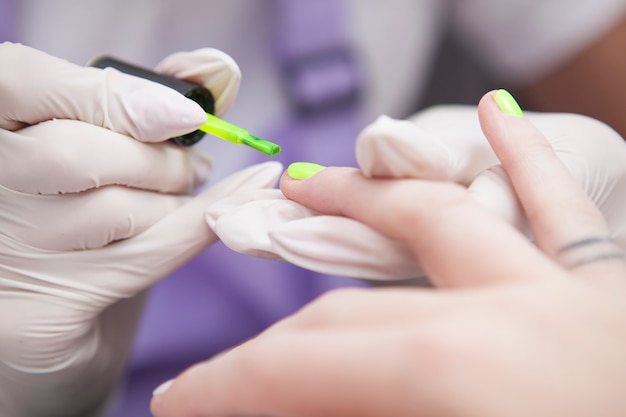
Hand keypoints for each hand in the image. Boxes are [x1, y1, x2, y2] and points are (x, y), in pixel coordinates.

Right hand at [0, 43, 281, 416]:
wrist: (62, 322)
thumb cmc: (83, 225)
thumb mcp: (102, 154)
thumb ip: (147, 107)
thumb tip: (215, 69)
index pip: (21, 81)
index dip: (108, 93)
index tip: (181, 114)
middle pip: (74, 153)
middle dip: (160, 160)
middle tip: (197, 167)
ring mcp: (4, 256)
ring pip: (113, 209)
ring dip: (175, 202)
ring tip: (186, 200)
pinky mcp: (37, 316)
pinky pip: (142, 257)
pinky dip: (200, 226)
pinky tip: (233, 208)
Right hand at [150, 91, 625, 416]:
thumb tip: (286, 405)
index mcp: (462, 379)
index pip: (301, 366)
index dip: (226, 387)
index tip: (183, 402)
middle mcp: (510, 314)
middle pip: (352, 313)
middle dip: (277, 343)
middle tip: (232, 366)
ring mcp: (570, 293)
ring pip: (440, 219)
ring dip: (367, 204)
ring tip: (315, 187)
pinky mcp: (613, 291)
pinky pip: (562, 206)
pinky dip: (523, 157)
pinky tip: (494, 116)